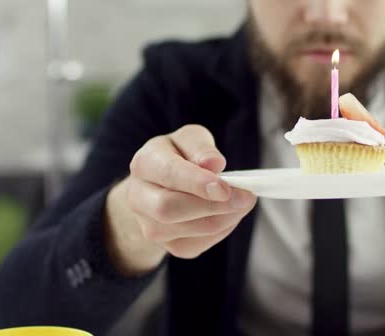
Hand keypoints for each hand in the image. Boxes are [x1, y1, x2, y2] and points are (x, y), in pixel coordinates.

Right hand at [106, 125, 256, 274]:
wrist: (160, 185)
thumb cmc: (179, 156)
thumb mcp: (191, 139)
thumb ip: (201, 148)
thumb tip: (214, 164)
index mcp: (145, 163)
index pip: (168, 174)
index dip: (197, 182)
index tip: (224, 188)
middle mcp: (138, 197)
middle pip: (169, 209)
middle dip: (212, 206)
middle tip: (246, 197)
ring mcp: (149, 226)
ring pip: (186, 232)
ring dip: (223, 218)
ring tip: (243, 202)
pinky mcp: (168, 246)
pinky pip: (197, 245)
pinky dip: (221, 230)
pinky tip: (230, 213)